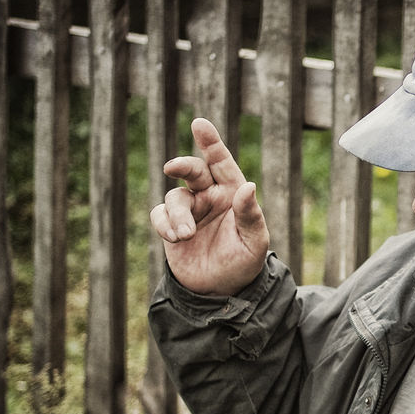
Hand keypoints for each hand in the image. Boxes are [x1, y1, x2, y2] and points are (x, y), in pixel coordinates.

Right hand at [150, 118, 269, 295]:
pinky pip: (160, 215)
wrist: (221, 290)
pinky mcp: (171, 226)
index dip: (211, 142)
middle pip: (192, 170)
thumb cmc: (243, 262)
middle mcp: (209, 196)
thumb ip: (251, 215)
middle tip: (172, 169)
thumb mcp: (254, 241)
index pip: (221, 163)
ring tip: (186, 234)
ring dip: (177, 214)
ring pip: (174, 197)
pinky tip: (175, 237)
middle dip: (182, 165)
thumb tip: (248, 185)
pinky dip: (164, 224)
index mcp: (232, 193)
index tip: (199, 124)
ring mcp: (189, 210)